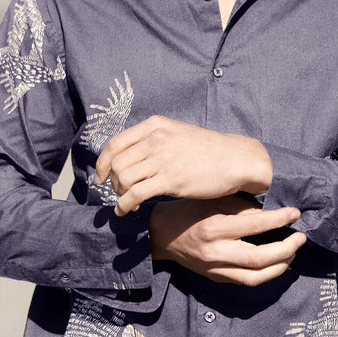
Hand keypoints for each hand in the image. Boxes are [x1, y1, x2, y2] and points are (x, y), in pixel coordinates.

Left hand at [95, 116, 272, 215]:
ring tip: (126, 204)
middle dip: (112, 183)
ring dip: (119, 196)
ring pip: (123, 179)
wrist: (236, 160)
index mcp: (155, 125)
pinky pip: (135, 194)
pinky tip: (128, 211)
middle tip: (120, 194)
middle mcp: (156, 139)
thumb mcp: (177, 134)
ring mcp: (163, 158)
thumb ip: (153, 141)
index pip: (115, 143)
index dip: (102, 163)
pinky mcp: (171, 179)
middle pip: (117, 164)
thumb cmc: (208, 151)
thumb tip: (129, 160)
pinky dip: (125, 205)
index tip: (100, 177)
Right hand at [149, 196, 305, 285]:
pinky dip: (265, 274)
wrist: (162, 234)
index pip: (254, 226)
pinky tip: (276, 263)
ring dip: (280, 266)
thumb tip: (271, 210)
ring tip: (292, 252)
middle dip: (286, 249)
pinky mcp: (216, 277)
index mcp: (214, 228)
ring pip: (256, 277)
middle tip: (300, 238)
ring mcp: (215, 269)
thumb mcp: (213, 200)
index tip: (294, 213)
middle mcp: (216, 252)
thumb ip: (241, 206)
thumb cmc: (188, 211)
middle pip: (259, 258)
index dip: (278, 219)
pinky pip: (246, 281)